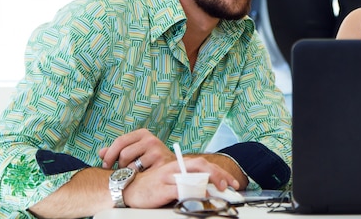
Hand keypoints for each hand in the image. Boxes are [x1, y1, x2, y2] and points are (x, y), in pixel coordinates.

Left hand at [99, 128, 172, 171]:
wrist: (173, 168)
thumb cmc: (149, 160)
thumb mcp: (135, 150)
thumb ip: (117, 150)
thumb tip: (100, 153)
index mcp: (143, 133)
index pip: (120, 141)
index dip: (109, 154)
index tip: (106, 165)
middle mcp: (150, 139)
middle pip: (123, 154)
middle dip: (120, 165)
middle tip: (123, 170)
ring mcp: (156, 151)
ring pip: (130, 166)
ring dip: (129, 173)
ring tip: (135, 173)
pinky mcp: (160, 164)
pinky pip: (139, 174)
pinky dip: (137, 178)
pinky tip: (142, 177)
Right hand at [124, 157, 241, 207]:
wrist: (128, 188)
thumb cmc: (152, 185)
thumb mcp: (172, 180)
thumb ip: (188, 182)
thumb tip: (208, 190)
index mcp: (180, 165)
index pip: (205, 164)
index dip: (220, 172)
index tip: (232, 182)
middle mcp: (176, 168)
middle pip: (202, 165)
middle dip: (219, 174)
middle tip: (230, 185)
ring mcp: (169, 177)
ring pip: (192, 174)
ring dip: (209, 182)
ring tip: (220, 190)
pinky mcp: (162, 188)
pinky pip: (180, 188)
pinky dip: (191, 191)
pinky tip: (200, 196)